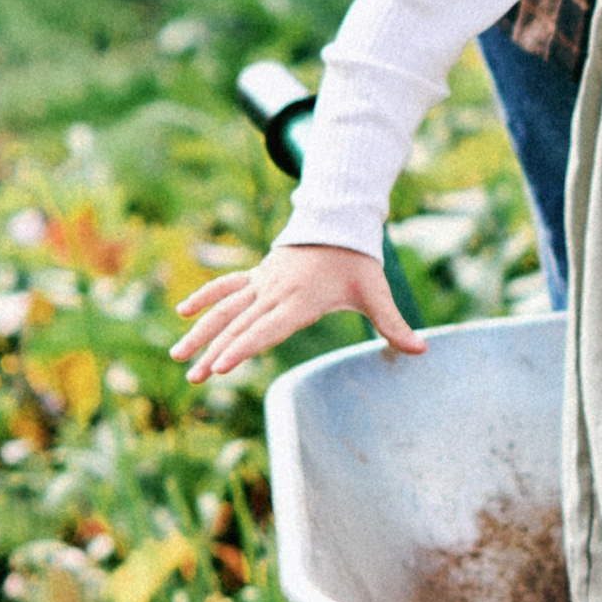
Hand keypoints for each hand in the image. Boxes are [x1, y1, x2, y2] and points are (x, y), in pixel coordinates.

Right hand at [175, 243, 422, 379]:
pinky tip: (182, 313)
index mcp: (302, 300)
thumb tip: (422, 350)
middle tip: (195, 378)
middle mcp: (277, 291)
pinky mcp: (258, 275)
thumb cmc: (357, 263)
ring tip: (179, 358)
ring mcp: (263, 282)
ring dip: (202, 331)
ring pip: (226, 308)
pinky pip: (226, 286)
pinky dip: (205, 297)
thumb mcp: (376, 293)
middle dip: (216, 352)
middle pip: (241, 325)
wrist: (339, 223)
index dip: (244, 347)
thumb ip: (394, 325)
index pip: (268, 328)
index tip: (221, 365)